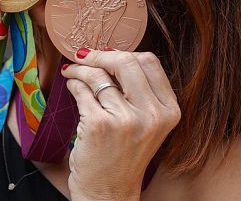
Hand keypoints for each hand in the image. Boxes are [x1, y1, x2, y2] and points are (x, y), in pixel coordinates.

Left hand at [62, 48, 180, 199]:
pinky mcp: (100, 125)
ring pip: (98, 75)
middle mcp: (152, 114)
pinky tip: (71, 86)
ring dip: (80, 70)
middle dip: (99, 55)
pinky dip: (73, 83)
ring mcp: (126, 120)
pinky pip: (82, 90)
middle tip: (83, 56)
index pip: (149, 62)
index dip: (123, 53)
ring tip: (72, 72)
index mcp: (169, 111)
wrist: (109, 193)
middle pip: (126, 61)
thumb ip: (138, 92)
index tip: (106, 54)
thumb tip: (110, 54)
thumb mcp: (146, 124)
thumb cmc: (123, 156)